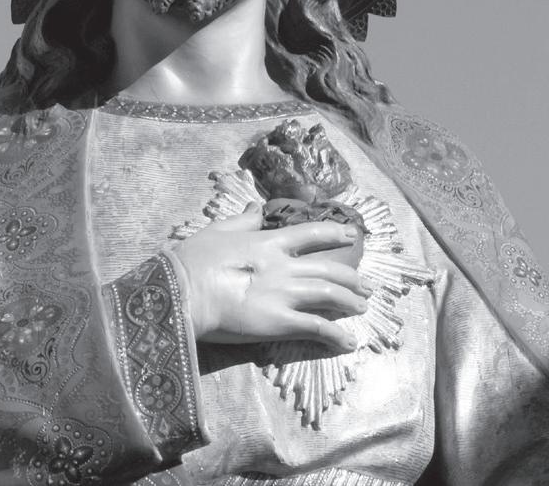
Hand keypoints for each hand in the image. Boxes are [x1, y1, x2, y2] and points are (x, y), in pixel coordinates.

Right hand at [172, 203, 370, 352]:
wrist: (182, 292)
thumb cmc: (192, 260)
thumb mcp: (217, 231)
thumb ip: (242, 221)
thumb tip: (257, 207)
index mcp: (268, 242)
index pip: (311, 234)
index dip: (335, 233)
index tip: (353, 235)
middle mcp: (283, 266)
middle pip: (328, 268)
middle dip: (352, 277)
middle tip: (367, 285)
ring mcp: (284, 294)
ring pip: (329, 295)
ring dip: (350, 301)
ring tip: (362, 307)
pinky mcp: (280, 323)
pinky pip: (317, 328)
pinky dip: (337, 335)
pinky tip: (349, 342)